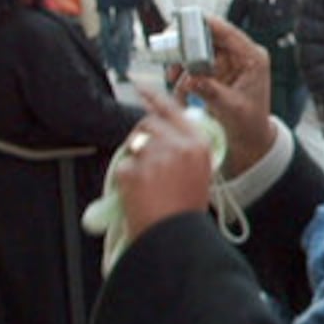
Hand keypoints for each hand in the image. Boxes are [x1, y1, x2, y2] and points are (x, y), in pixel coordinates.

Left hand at [114, 88, 213, 241]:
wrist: (175, 237)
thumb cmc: (186, 210)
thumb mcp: (199, 173)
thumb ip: (185, 150)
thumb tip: (166, 136)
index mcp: (198, 144)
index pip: (172, 110)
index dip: (154, 97)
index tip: (141, 86)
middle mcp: (178, 145)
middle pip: (148, 125)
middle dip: (143, 138)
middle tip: (145, 159)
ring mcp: (155, 157)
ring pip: (134, 145)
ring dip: (135, 159)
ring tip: (145, 183)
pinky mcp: (135, 171)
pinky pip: (123, 167)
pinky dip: (126, 180)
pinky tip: (138, 194)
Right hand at [175, 16, 274, 176]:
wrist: (250, 137)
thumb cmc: (249, 122)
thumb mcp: (231, 108)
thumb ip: (211, 92)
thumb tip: (191, 79)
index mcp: (253, 58)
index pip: (230, 33)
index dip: (208, 23)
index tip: (187, 16)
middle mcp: (241, 56)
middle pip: (210, 38)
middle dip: (187, 45)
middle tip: (168, 51)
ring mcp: (228, 63)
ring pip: (198, 52)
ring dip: (182, 65)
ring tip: (171, 78)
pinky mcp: (217, 72)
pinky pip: (195, 67)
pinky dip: (184, 78)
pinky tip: (180, 93)